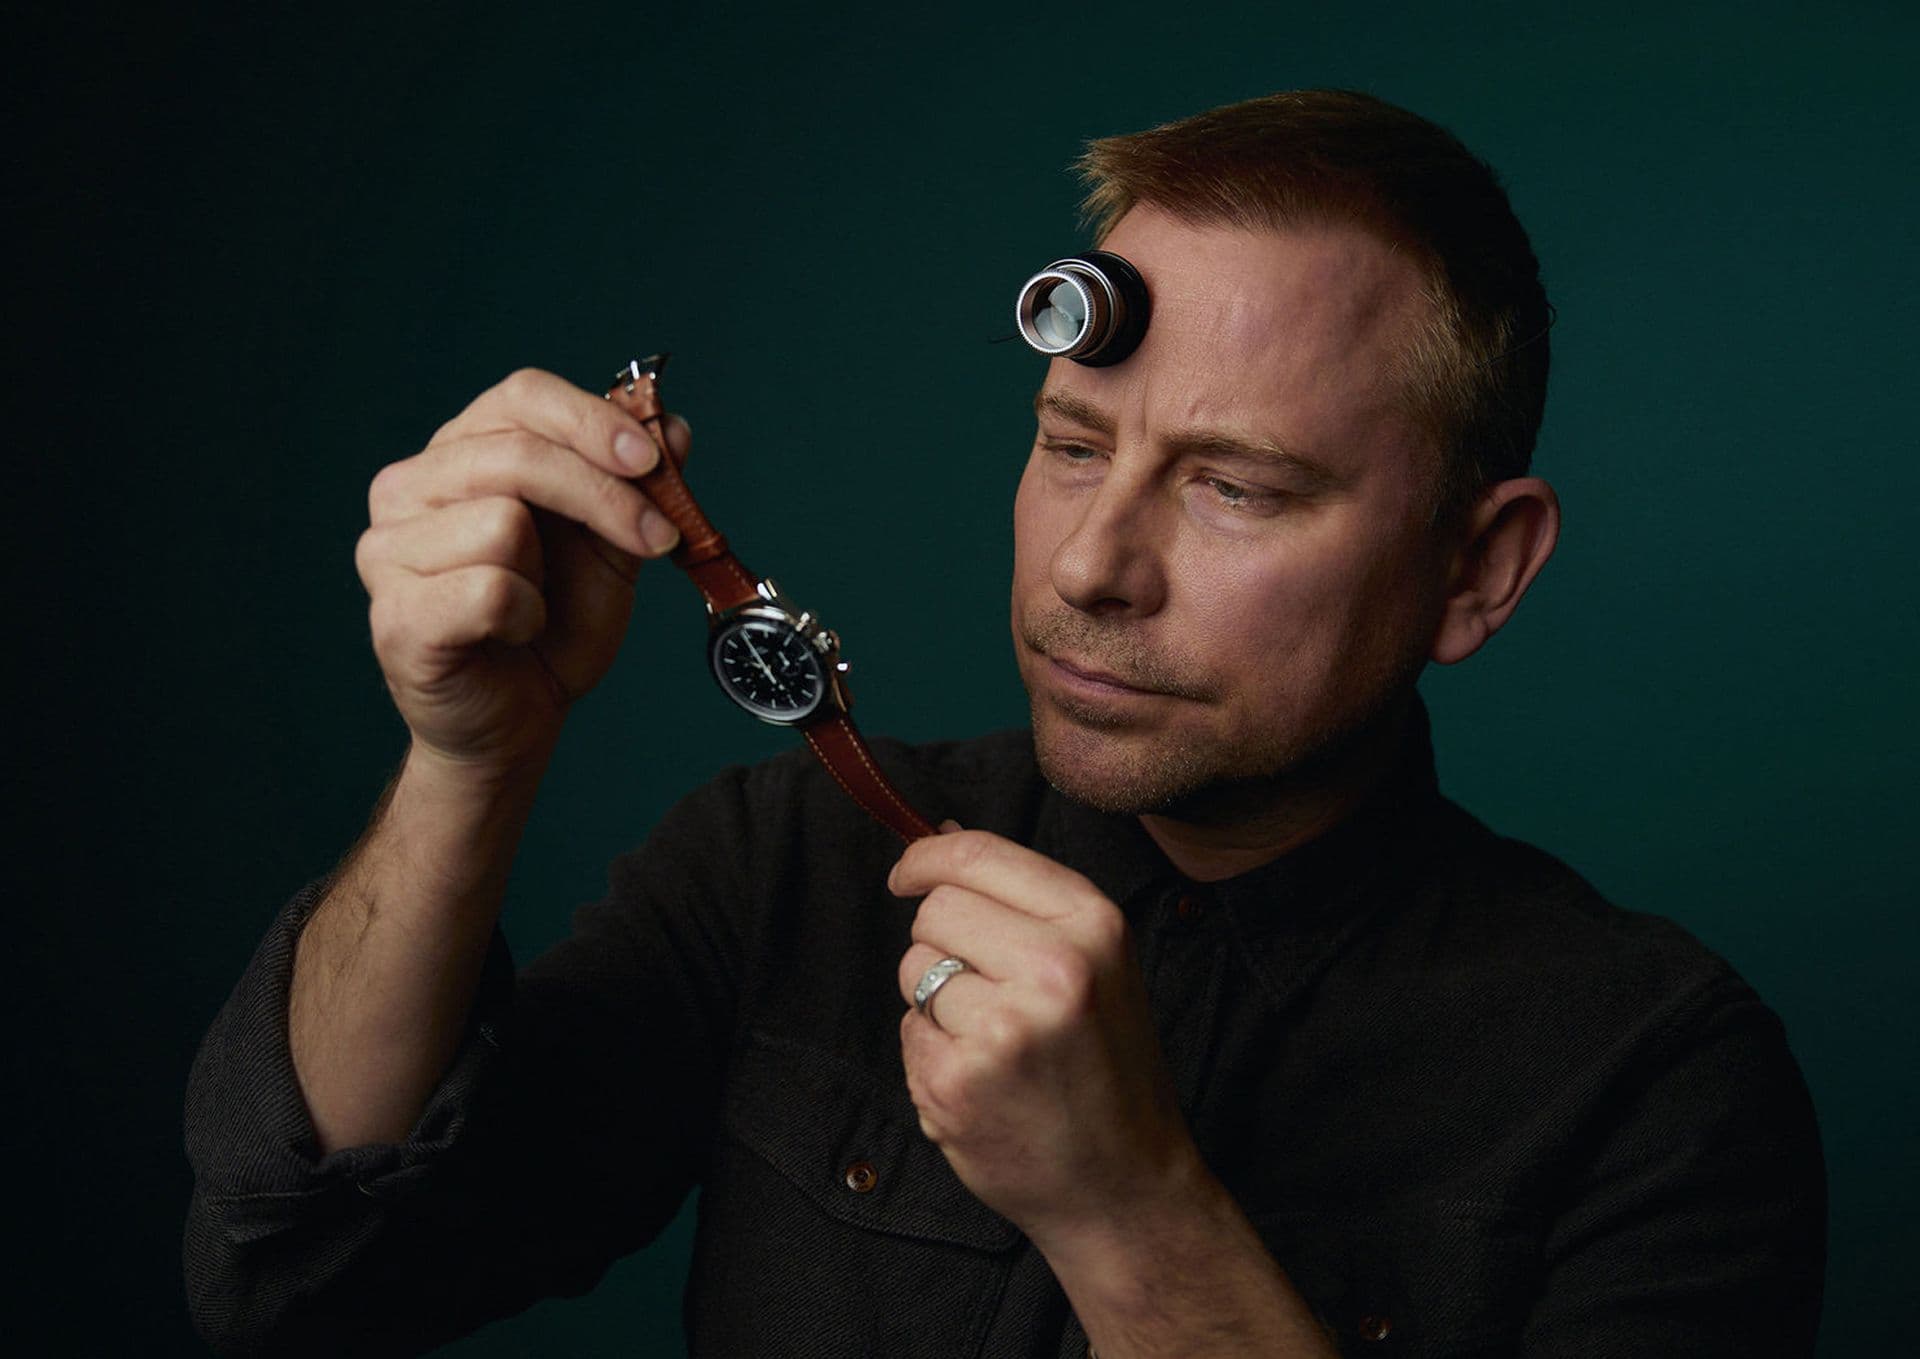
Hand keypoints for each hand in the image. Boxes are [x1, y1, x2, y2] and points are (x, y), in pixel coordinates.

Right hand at [354, 368, 689, 775]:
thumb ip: (637, 486)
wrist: (519, 719)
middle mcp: (409, 488)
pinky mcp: (395, 614)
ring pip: (503, 521)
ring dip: (549, 574)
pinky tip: (513, 634)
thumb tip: (671, 426)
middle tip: (656, 537)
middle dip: (605, 496)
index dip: (592, 421)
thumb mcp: (611, 547)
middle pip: (518, 452)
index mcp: (460, 453)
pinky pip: (489, 590)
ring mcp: (388, 549)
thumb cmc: (554, 627)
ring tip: (537, 604)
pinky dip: (524, 617)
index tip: (652, 461)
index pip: (521, 396)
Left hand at [889, 829, 1198, 1244]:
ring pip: (915, 970)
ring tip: (996, 1044)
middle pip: (936, 911)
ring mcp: (1002, 1028)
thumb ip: (1024, 902)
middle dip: (944, 942)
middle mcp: (1053, 968)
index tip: (907, 872)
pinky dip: (932, 1054)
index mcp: (1094, 925)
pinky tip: (982, 1083)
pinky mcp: (957, 1082)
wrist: (1124, 1185)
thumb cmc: (1107, 1067)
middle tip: (989, 992)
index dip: (927, 858)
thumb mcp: (1098, 964)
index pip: (978, 855)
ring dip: (938, 1002)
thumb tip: (939, 836)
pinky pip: (909, 1032)